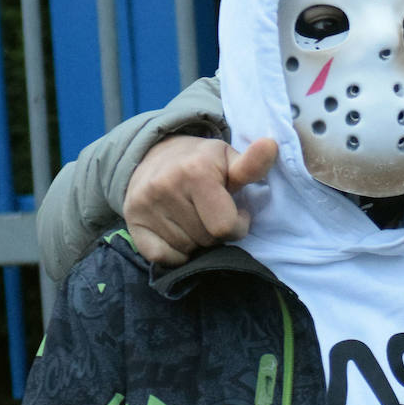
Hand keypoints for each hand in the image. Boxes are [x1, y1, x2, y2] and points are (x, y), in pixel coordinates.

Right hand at [122, 135, 277, 265]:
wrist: (152, 154)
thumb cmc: (200, 161)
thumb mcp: (228, 159)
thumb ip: (253, 164)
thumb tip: (271, 146)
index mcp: (195, 172)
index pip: (225, 227)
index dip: (238, 224)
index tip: (236, 212)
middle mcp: (165, 188)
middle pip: (207, 240)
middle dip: (216, 232)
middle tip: (210, 213)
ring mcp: (145, 206)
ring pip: (187, 249)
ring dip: (197, 241)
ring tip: (193, 217)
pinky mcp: (132, 222)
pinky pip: (163, 258)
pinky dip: (175, 253)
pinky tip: (177, 231)